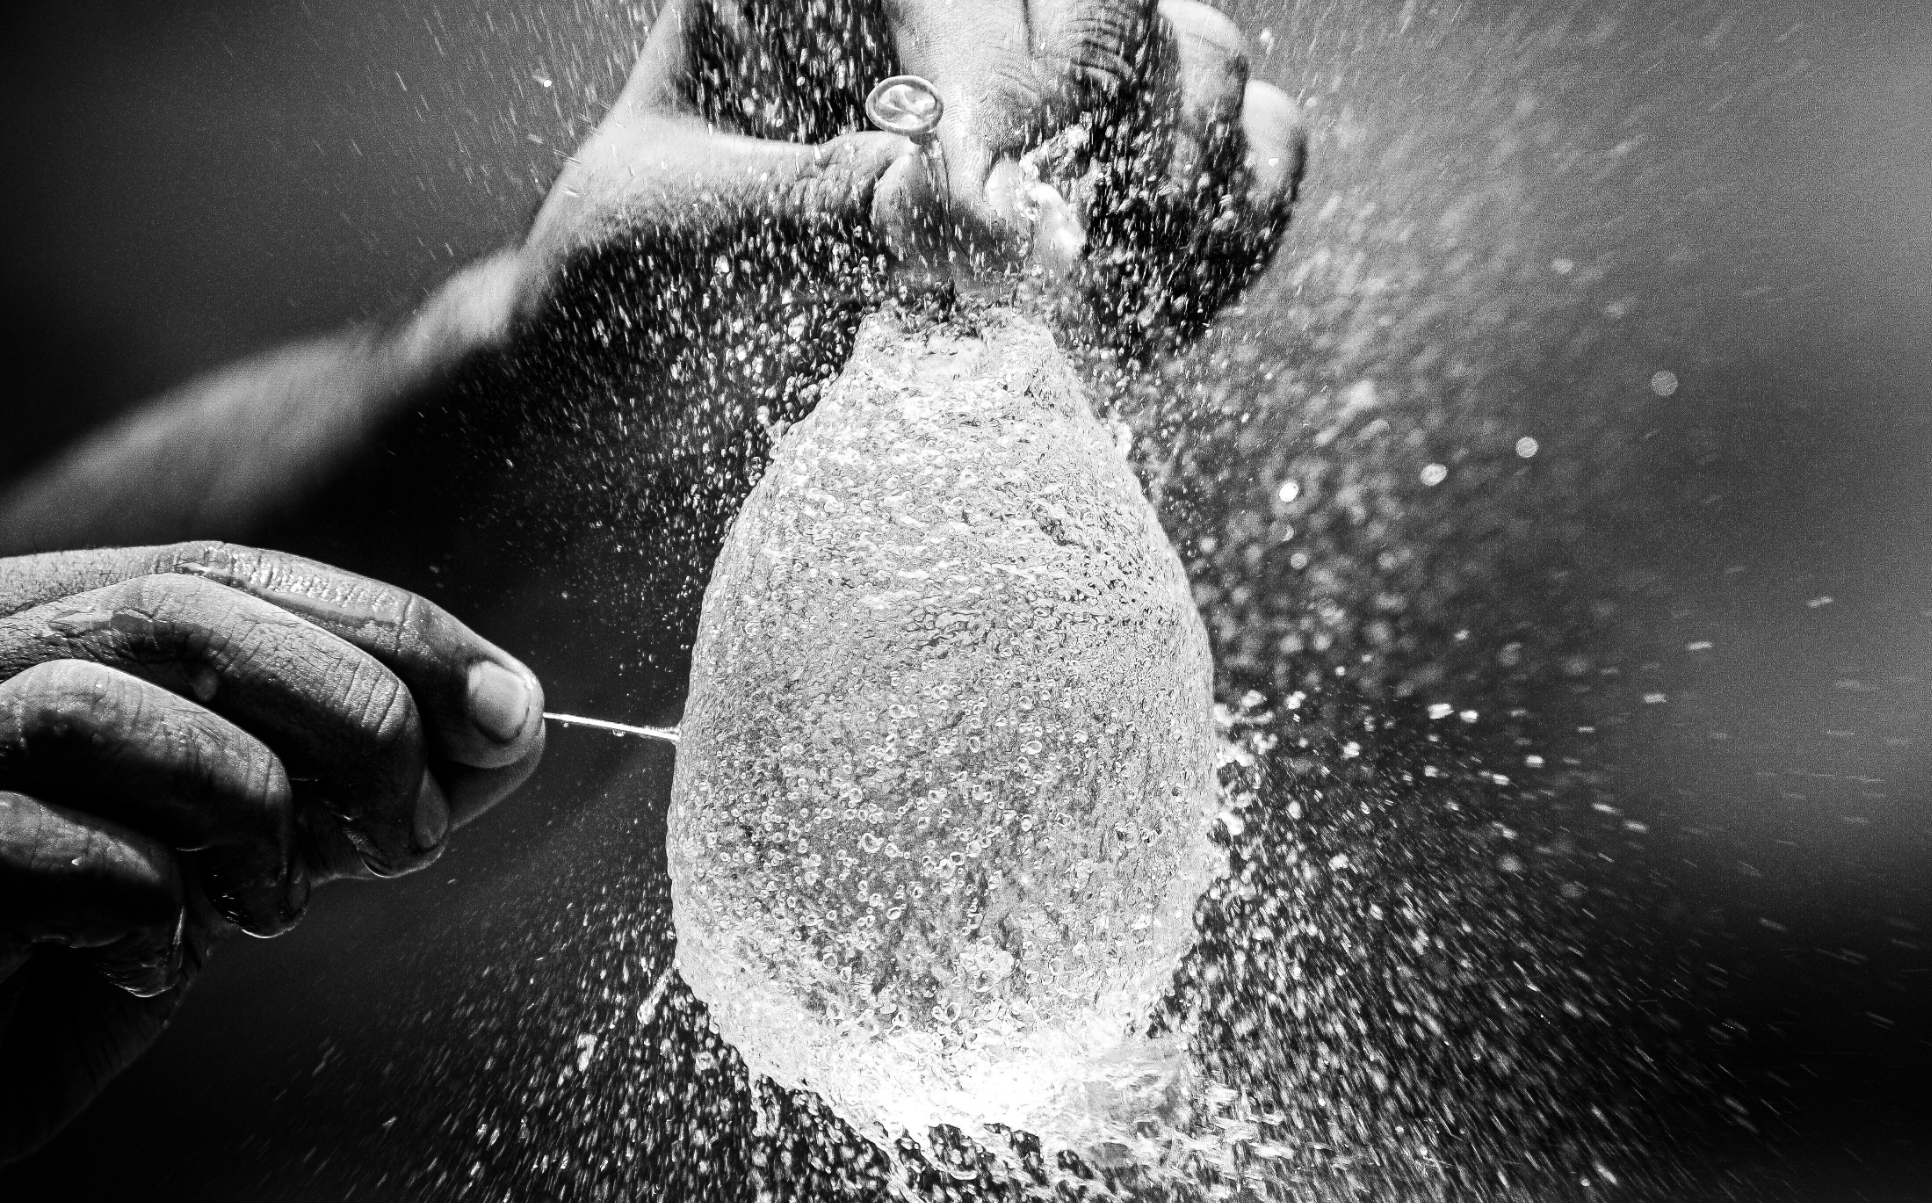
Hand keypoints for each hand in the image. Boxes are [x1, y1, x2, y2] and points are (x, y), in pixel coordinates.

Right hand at [0, 543, 545, 1162]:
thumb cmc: (72, 958)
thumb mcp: (234, 845)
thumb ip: (346, 774)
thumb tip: (509, 721)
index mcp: (51, 628)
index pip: (235, 575)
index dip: (392, 629)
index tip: (510, 708)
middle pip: (186, 609)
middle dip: (353, 711)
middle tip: (412, 831)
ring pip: (104, 709)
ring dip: (245, 811)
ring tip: (266, 903)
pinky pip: (53, 850)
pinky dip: (146, 907)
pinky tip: (152, 959)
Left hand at [506, 0, 1305, 355]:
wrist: (655, 391)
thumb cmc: (634, 289)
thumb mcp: (678, 238)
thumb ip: (816, 208)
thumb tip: (997, 212)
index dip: (1002, 69)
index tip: (987, 203)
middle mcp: (954, 1)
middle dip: (1110, 131)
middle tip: (1057, 265)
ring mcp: (1055, 77)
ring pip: (1208, 60)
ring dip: (1184, 198)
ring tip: (1093, 311)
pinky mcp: (1122, 169)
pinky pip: (1254, 152)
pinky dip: (1235, 237)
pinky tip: (1147, 329)